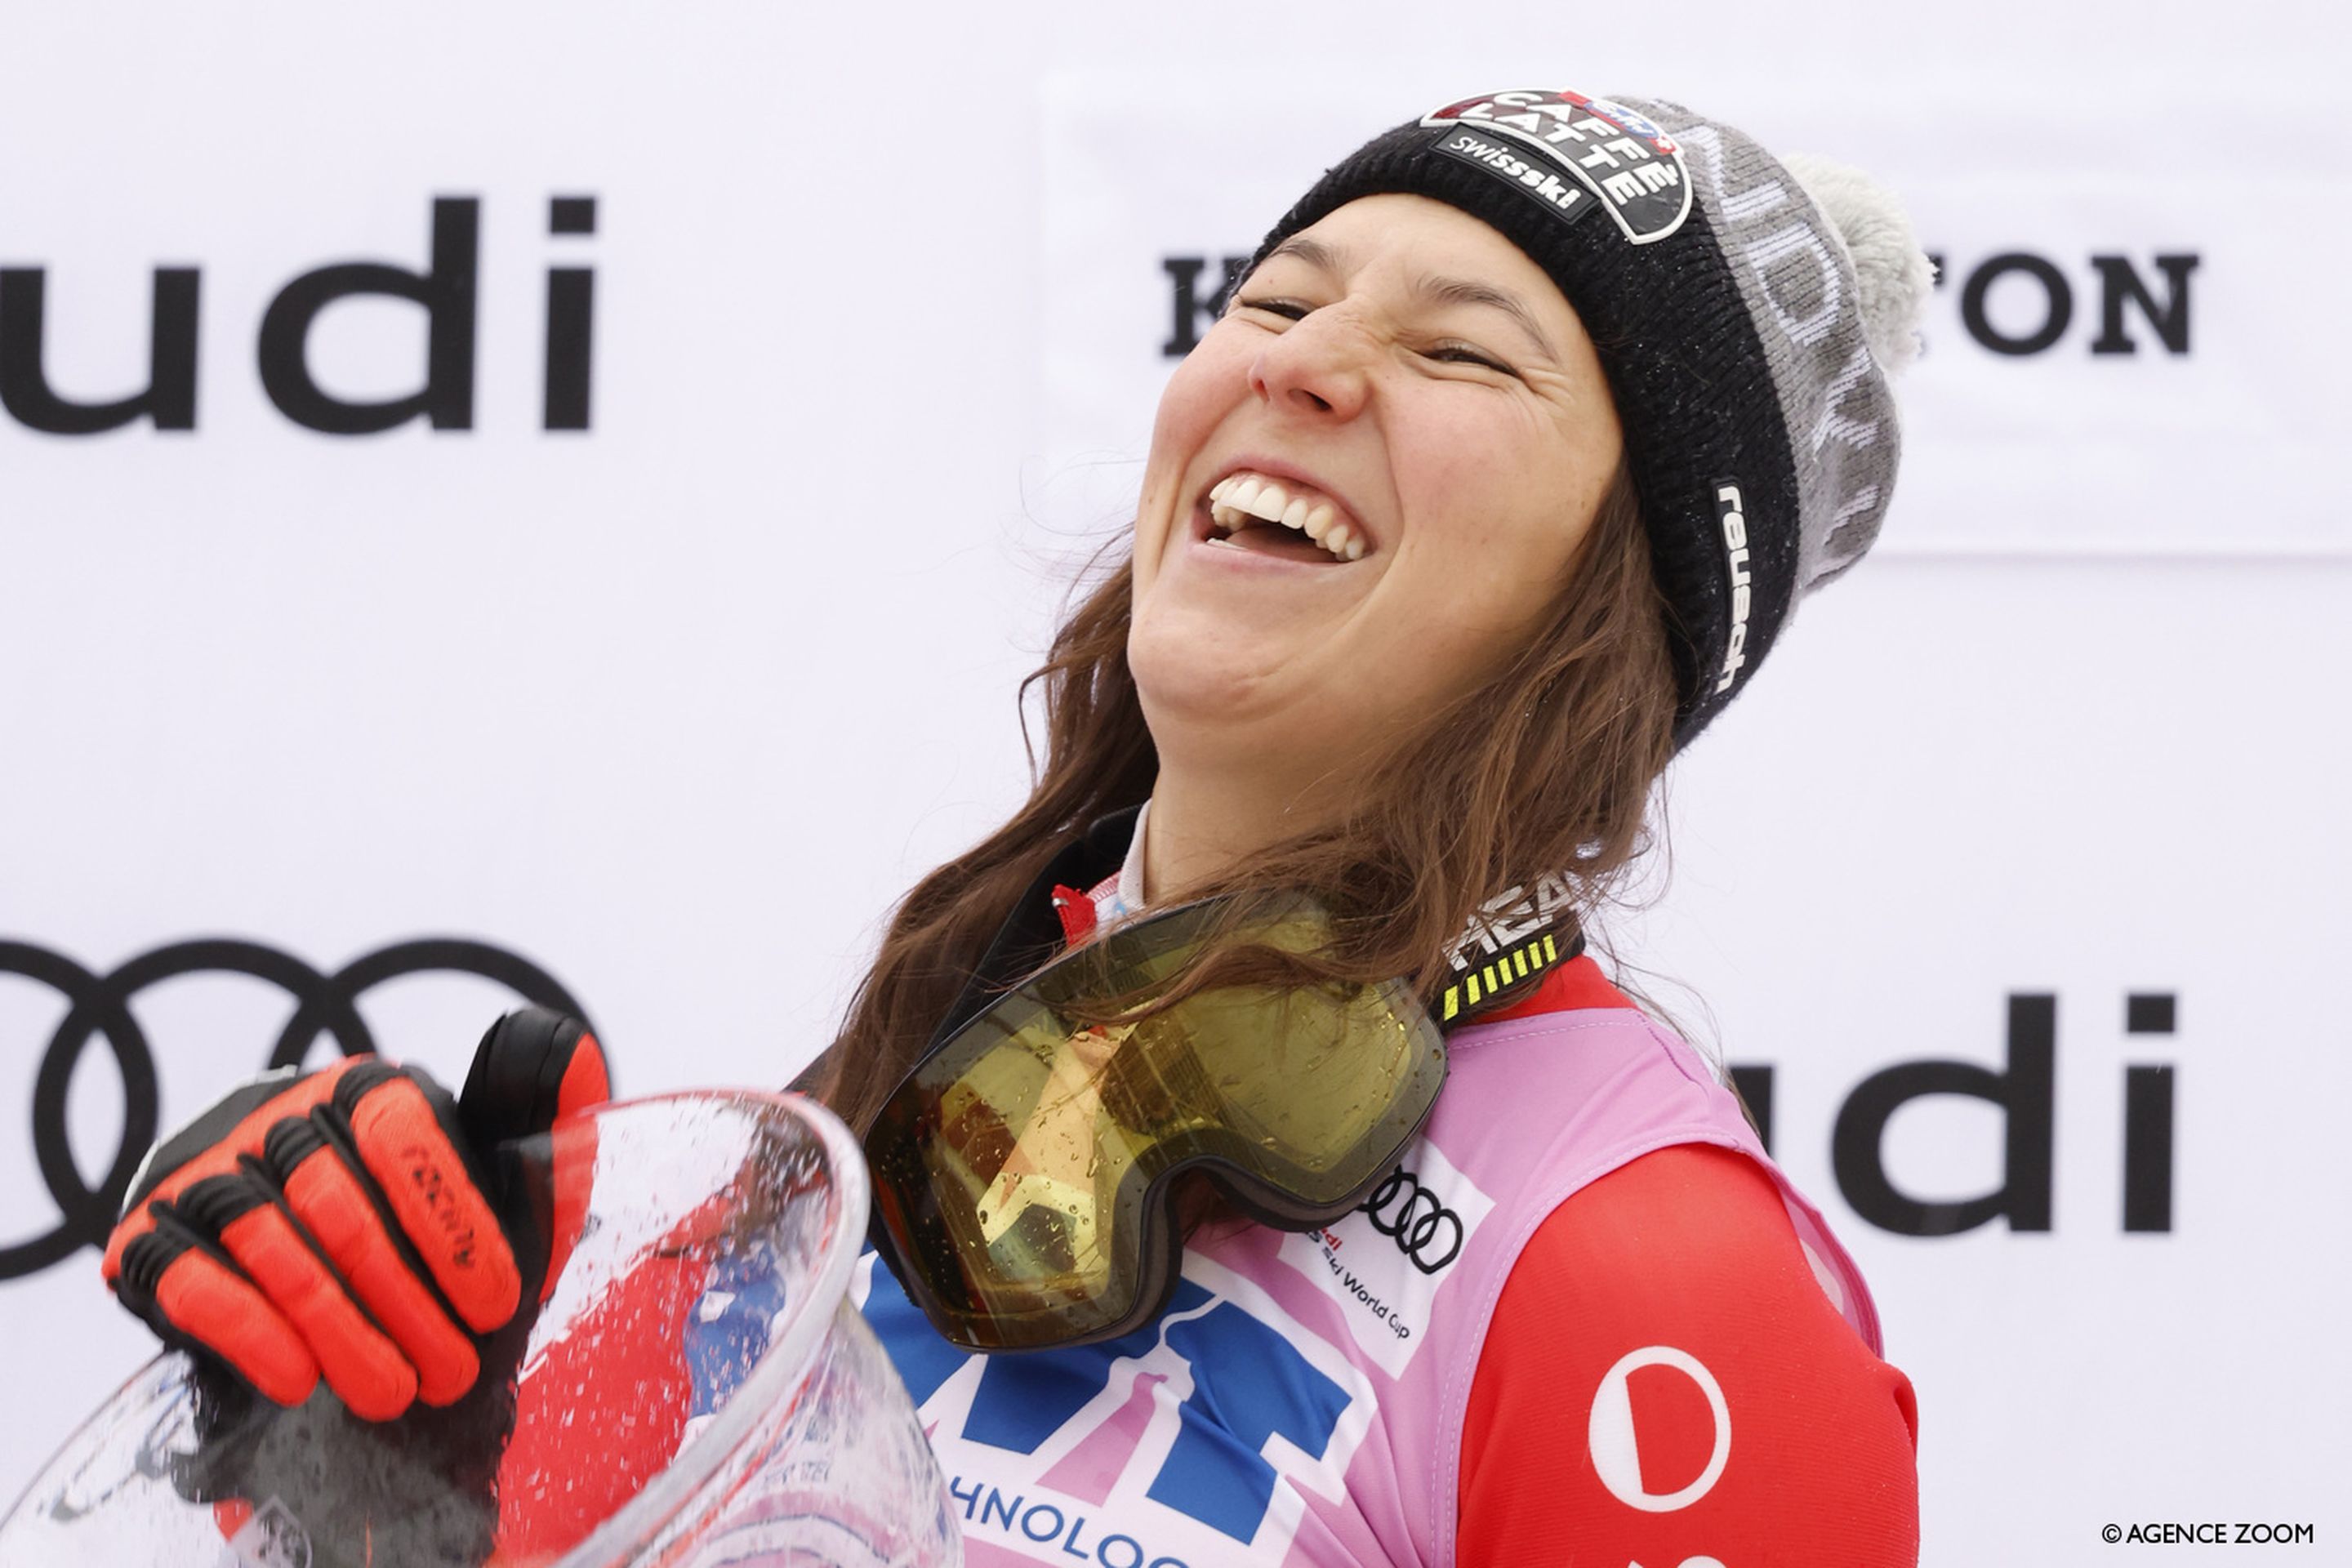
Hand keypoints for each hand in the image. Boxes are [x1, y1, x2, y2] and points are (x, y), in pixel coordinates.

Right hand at [102, 1007, 607, 1421]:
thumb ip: (537, 1108)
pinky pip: (190, 1283)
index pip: (406, 1135)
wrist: (285, 1222)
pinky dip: (248, 1332)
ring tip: (393, 1393)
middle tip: (452, 1376)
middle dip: (404, 1302)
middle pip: (341, 1208)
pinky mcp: (149, 1239)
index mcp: (366, 1090)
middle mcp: (281, 1120)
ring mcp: (208, 1177)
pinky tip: (298, 1380)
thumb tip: (577, 1051)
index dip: (456, 1225)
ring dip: (342, 1332)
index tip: (499, 1305)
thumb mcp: (486, 1154)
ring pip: (274, 1251)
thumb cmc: (409, 1198)